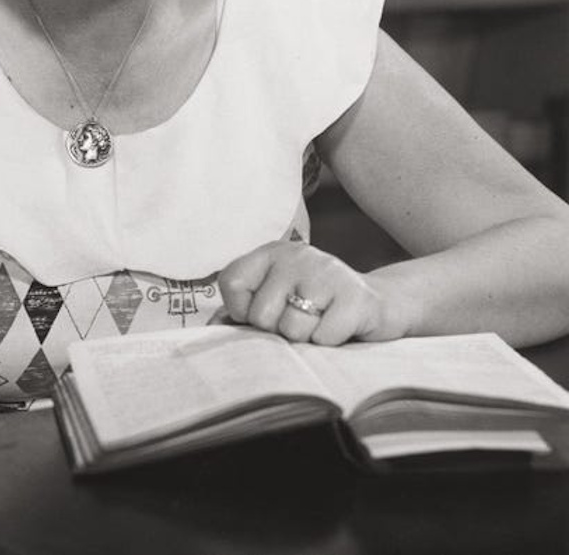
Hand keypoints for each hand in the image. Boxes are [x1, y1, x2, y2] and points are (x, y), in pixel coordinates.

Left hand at [218, 240, 402, 344]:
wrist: (382, 304)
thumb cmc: (318, 307)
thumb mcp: (279, 298)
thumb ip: (243, 311)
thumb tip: (213, 330)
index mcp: (272, 253)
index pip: (230, 282)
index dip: (240, 311)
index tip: (262, 316)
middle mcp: (297, 255)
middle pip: (261, 314)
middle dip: (278, 330)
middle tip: (301, 320)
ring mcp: (327, 272)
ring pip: (292, 329)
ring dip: (306, 339)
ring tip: (320, 324)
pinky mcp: (355, 297)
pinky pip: (323, 338)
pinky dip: (330, 342)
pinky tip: (340, 328)